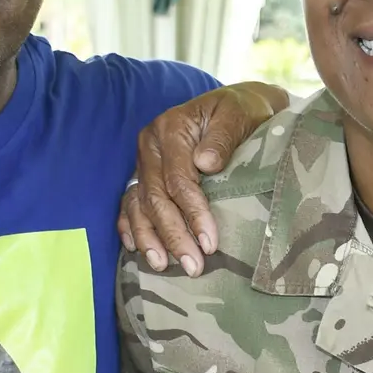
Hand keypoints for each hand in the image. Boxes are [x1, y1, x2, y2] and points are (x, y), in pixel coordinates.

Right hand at [118, 83, 287, 276]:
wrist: (238, 106)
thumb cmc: (242, 111)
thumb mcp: (239, 116)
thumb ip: (223, 137)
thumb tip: (205, 164)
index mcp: (171, 128)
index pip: (178, 179)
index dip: (193, 213)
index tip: (210, 243)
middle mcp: (150, 144)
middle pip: (155, 197)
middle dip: (173, 235)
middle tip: (193, 266)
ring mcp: (144, 160)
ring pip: (138, 204)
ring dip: (149, 238)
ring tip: (163, 266)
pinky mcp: (145, 172)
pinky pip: (130, 203)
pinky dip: (131, 226)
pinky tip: (136, 248)